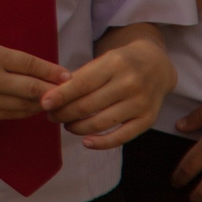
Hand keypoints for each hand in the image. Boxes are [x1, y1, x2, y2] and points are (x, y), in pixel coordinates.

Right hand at [0, 37, 65, 120]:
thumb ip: (4, 58)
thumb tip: (31, 69)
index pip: (31, 65)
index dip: (52, 72)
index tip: (67, 75)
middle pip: (33, 90)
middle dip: (52, 92)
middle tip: (67, 92)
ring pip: (23, 107)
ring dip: (39, 105)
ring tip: (51, 101)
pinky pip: (8, 115)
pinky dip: (21, 112)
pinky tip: (28, 108)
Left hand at [45, 36, 172, 148]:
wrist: (157, 65)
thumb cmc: (123, 62)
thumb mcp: (104, 59)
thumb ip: (82, 76)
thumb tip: (53, 96)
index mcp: (115, 63)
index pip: (82, 84)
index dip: (61, 96)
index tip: (44, 104)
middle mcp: (129, 83)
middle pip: (88, 105)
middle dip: (64, 113)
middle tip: (51, 116)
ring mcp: (140, 103)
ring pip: (100, 123)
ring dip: (77, 127)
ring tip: (66, 125)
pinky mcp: (148, 120)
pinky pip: (121, 137)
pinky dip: (101, 143)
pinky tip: (85, 142)